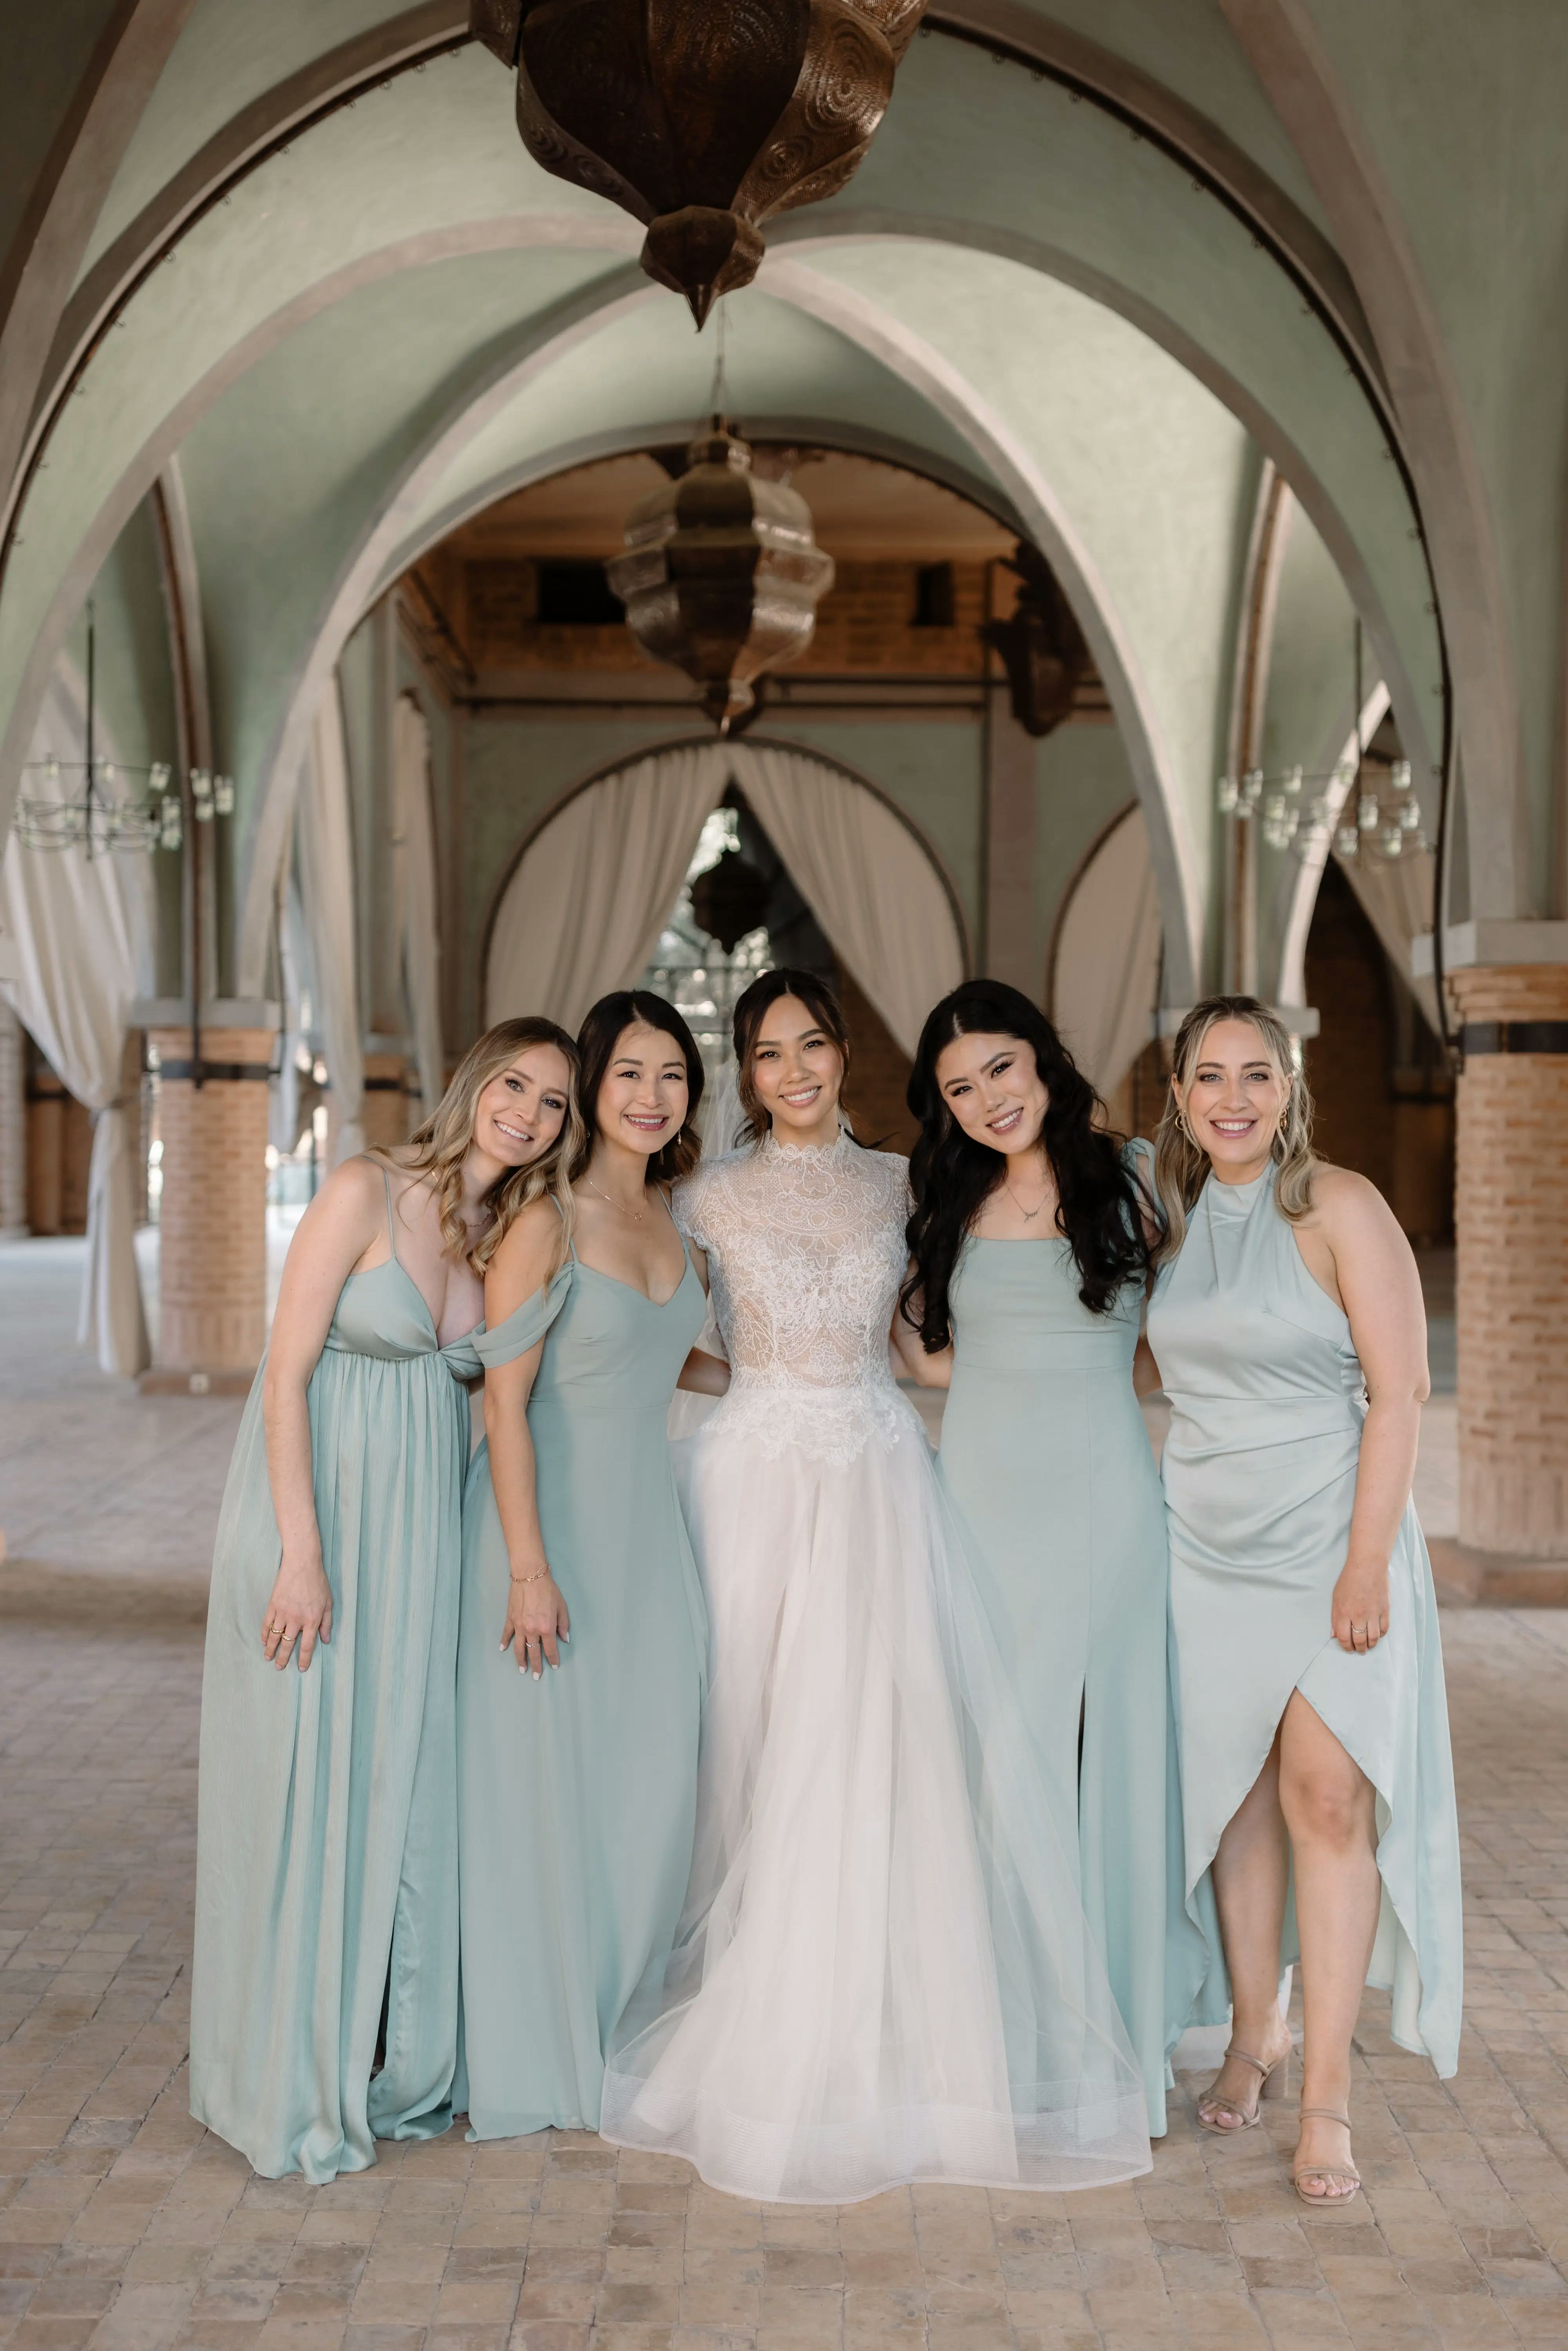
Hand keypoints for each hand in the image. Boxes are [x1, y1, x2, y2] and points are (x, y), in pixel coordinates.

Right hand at [262, 1551, 332, 1670]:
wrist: (302, 1564)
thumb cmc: (318, 1582)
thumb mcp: (329, 1603)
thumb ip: (327, 1623)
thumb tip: (326, 1640)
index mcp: (311, 1620)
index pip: (307, 1645)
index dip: (304, 1659)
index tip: (301, 1668)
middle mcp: (296, 1619)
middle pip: (288, 1644)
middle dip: (283, 1658)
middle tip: (279, 1667)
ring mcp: (282, 1613)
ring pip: (274, 1636)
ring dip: (270, 1649)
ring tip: (268, 1658)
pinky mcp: (273, 1605)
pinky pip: (266, 1624)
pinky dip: (264, 1634)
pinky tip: (263, 1641)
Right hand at [501, 1566, 569, 1677]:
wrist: (530, 1576)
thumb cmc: (548, 1590)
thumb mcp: (562, 1607)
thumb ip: (563, 1625)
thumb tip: (564, 1639)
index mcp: (546, 1629)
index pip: (550, 1649)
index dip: (552, 1659)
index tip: (554, 1666)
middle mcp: (532, 1631)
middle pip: (534, 1653)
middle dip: (536, 1666)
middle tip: (537, 1677)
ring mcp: (519, 1627)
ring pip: (519, 1648)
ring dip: (520, 1661)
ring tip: (522, 1670)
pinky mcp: (510, 1620)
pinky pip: (506, 1635)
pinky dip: (504, 1643)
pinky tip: (502, 1650)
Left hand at [1330, 1556, 1389, 1652]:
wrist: (1368, 1566)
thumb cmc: (1349, 1579)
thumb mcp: (1336, 1597)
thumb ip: (1335, 1617)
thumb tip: (1334, 1634)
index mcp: (1344, 1612)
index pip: (1344, 1638)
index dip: (1346, 1646)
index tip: (1348, 1649)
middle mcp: (1359, 1616)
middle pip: (1359, 1641)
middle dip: (1359, 1649)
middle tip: (1359, 1650)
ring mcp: (1373, 1614)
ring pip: (1373, 1638)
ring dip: (1370, 1645)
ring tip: (1368, 1646)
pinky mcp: (1385, 1611)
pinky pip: (1384, 1629)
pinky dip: (1380, 1635)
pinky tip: (1377, 1635)